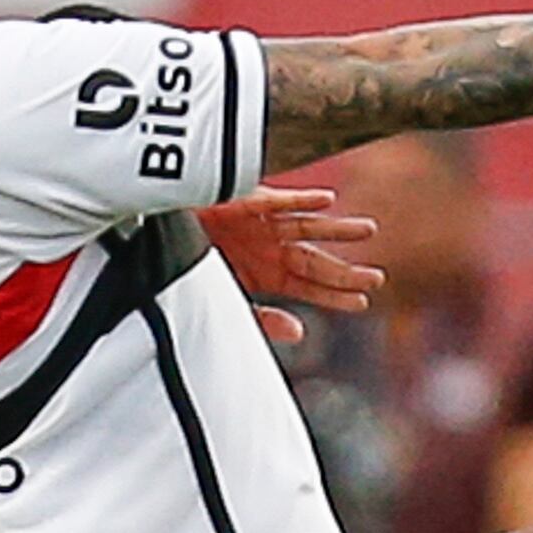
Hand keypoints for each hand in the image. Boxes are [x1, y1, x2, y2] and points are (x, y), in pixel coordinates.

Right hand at [197, 188, 381, 348]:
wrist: (155, 238)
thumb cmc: (187, 265)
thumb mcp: (226, 301)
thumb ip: (262, 318)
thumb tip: (301, 333)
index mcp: (267, 273)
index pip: (309, 287)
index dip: (335, 295)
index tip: (363, 303)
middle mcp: (270, 248)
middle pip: (315, 261)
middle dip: (344, 270)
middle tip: (376, 279)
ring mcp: (261, 225)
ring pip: (307, 227)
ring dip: (336, 229)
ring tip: (367, 231)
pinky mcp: (245, 202)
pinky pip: (277, 199)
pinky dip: (300, 199)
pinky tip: (327, 201)